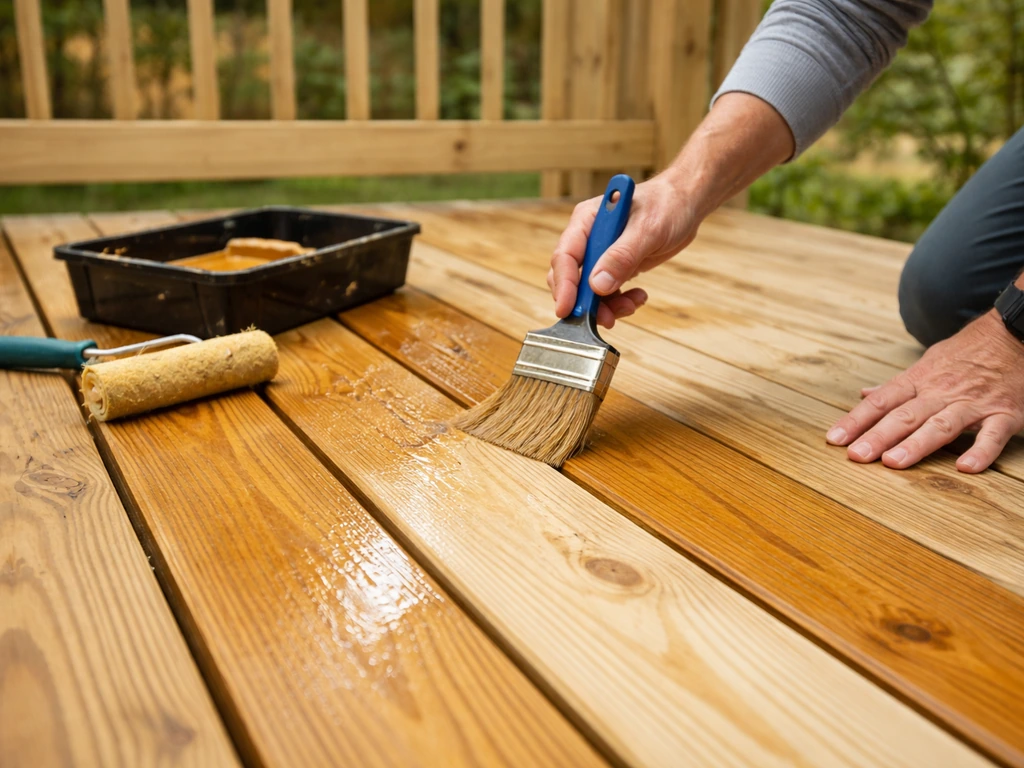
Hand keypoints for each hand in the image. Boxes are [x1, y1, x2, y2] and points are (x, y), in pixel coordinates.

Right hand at [547, 174, 699, 327]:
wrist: (685, 204)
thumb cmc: (667, 204)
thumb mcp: (648, 229)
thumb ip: (622, 256)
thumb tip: (597, 285)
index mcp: (587, 221)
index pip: (565, 256)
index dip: (564, 285)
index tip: (567, 309)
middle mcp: (588, 239)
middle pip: (571, 278)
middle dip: (586, 302)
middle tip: (606, 318)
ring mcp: (600, 254)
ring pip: (589, 291)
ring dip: (607, 306)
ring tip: (631, 305)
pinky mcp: (613, 267)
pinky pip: (606, 293)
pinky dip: (619, 301)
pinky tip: (638, 297)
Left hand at [826, 310, 1023, 471]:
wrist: (1013, 333)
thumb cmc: (967, 353)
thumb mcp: (927, 362)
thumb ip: (897, 384)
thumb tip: (865, 394)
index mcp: (920, 380)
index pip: (881, 401)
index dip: (856, 419)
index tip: (834, 438)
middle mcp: (941, 392)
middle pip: (904, 415)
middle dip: (878, 436)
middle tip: (856, 456)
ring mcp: (973, 403)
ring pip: (941, 425)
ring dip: (916, 444)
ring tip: (893, 462)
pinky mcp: (1005, 413)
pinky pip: (993, 435)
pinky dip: (981, 451)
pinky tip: (965, 468)